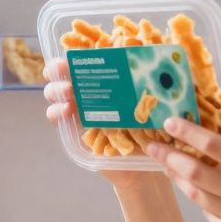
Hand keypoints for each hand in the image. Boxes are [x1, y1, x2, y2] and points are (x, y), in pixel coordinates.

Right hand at [42, 58, 167, 192]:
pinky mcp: (73, 130)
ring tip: (68, 93)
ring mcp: (79, 110)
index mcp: (109, 81)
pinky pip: (56, 117)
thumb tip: (164, 53)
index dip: (77, 52)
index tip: (78, 52)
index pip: (88, 61)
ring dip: (56, 89)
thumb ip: (154, 85)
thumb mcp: (154, 106)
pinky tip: (66, 112)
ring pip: (56, 93)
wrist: (144, 170)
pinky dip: (56, 112)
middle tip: (66, 70)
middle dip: (59, 68)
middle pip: (65, 73)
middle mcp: (91, 92)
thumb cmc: (153, 135)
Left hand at [146, 98, 220, 221]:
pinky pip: (206, 211)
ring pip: (195, 193)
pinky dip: (196, 196)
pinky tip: (191, 185)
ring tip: (165, 163)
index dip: (189, 133)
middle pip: (196, 172)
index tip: (170, 122)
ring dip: (177, 176)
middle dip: (169, 156)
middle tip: (152, 145)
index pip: (216, 147)